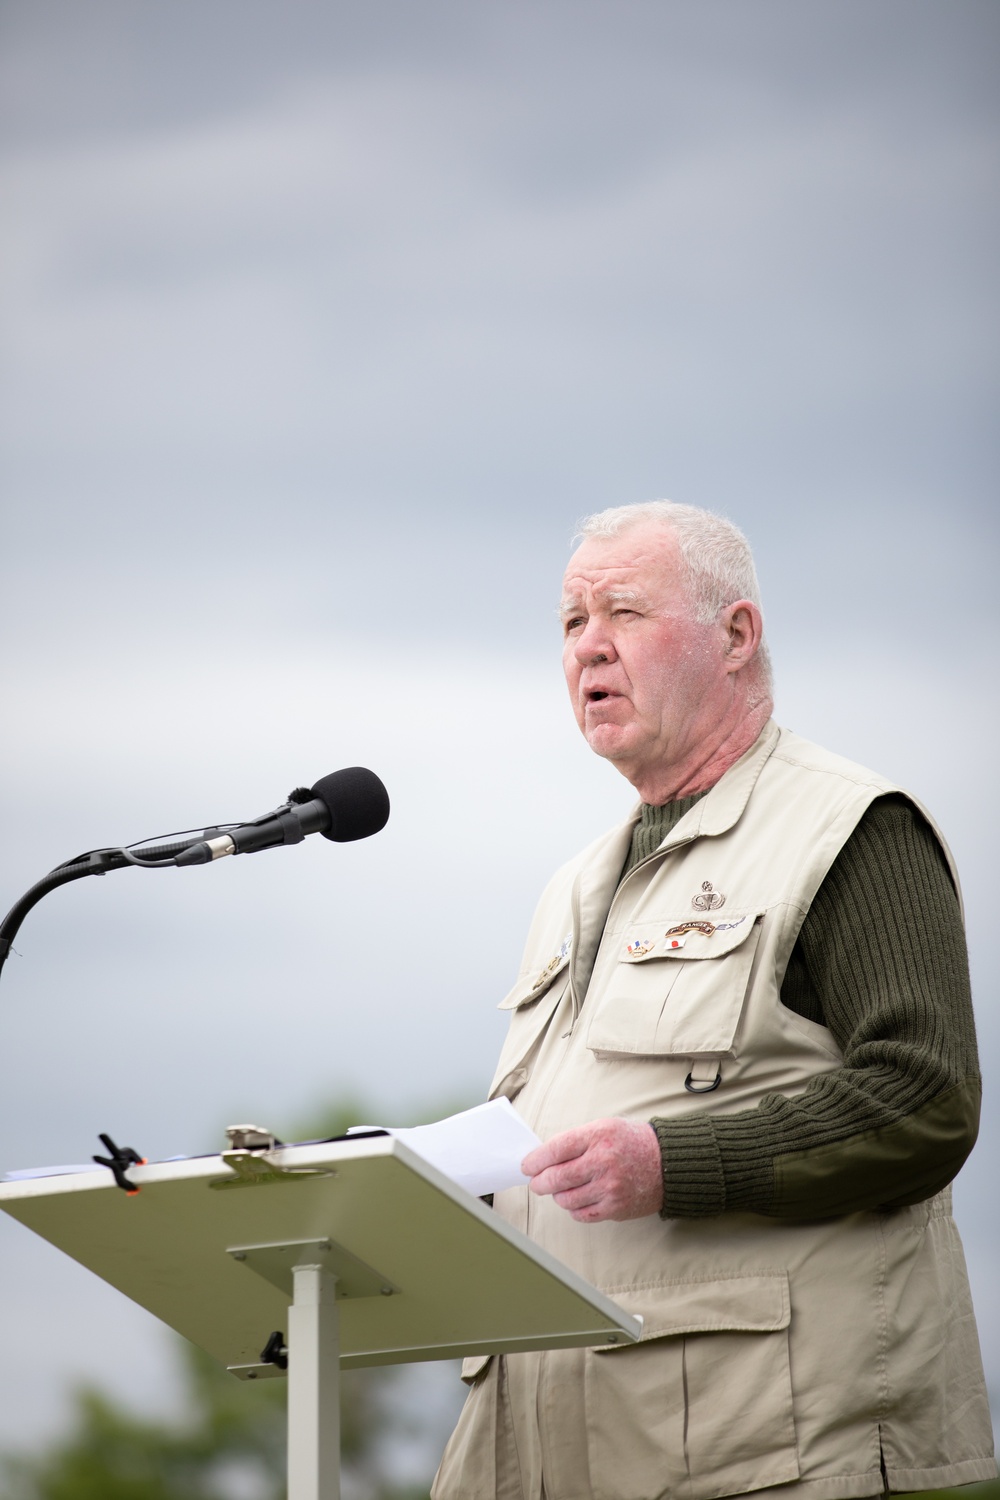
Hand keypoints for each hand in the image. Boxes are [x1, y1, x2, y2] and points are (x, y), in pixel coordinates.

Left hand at [521, 1118, 663, 1221]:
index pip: (556, 1149)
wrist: (667, 1163)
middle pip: (556, 1178)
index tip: (527, 1166)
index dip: (535, 1160)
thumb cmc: (632, 1142)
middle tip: (536, 1182)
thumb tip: (544, 1158)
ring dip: (558, 1196)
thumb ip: (576, 1141)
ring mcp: (610, 1187)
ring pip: (566, 1199)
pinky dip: (574, 1209)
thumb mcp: (604, 1127)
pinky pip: (581, 1214)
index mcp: (599, 1136)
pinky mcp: (615, 1208)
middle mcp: (603, 1161)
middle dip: (539, 1182)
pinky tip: (578, 1199)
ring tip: (562, 1189)